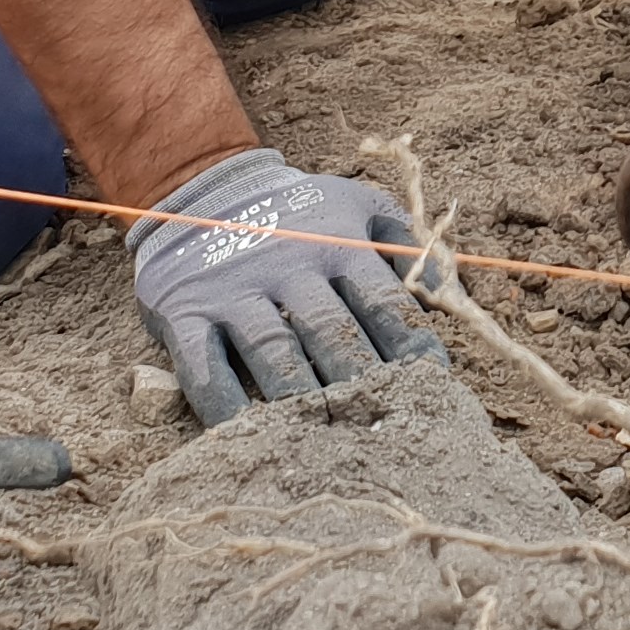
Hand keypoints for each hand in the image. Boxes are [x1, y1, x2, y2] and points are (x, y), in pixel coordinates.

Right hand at [132, 149, 444, 424]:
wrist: (202, 189)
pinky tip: (249, 437)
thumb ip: (402, 242)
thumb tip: (445, 293)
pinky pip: (204, 367)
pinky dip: (224, 406)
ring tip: (330, 441)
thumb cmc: (297, 213)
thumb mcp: (354, 205)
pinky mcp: (185, 315)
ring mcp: (233, 292)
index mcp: (335, 243)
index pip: (383, 301)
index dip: (411, 345)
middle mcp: (287, 267)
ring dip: (303, 398)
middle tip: (387, 422)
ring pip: (274, 351)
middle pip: (332, 332)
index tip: (434, 385)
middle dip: (363, 379)